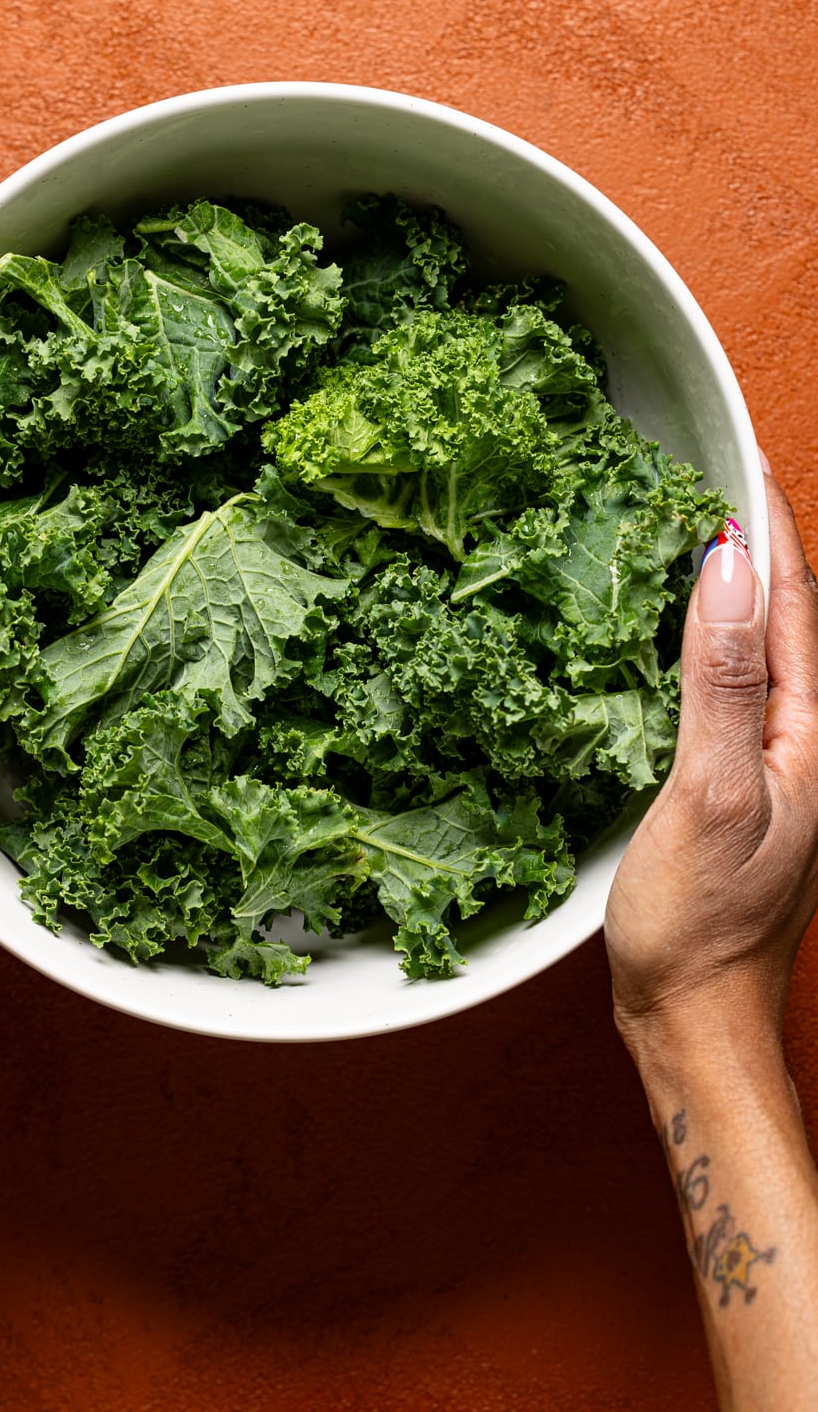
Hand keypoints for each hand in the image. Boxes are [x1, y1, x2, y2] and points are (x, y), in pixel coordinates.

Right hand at [605, 468, 817, 1044]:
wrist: (695, 1019)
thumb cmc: (701, 924)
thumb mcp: (708, 792)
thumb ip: (720, 680)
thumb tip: (723, 568)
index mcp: (813, 737)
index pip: (795, 605)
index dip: (770, 530)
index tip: (742, 463)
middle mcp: (806, 745)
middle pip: (787, 621)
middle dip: (758, 547)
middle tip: (714, 481)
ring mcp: (777, 769)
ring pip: (760, 654)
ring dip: (734, 593)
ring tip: (698, 539)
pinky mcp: (742, 789)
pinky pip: (733, 692)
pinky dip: (709, 648)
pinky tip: (678, 640)